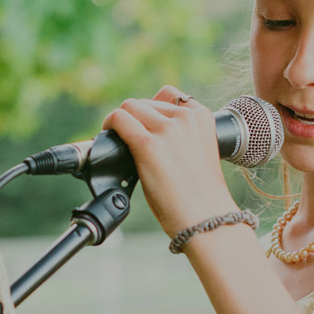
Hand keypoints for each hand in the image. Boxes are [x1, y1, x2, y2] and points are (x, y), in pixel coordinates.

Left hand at [101, 86, 239, 240]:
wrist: (205, 218)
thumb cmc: (200, 194)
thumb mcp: (199, 152)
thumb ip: (181, 134)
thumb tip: (149, 126)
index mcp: (201, 117)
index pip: (168, 95)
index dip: (152, 110)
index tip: (146, 126)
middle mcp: (185, 118)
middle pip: (145, 102)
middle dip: (135, 119)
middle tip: (129, 138)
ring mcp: (167, 130)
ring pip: (130, 107)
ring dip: (121, 121)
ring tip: (119, 138)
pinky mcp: (147, 145)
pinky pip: (119, 119)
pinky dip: (110, 125)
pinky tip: (109, 136)